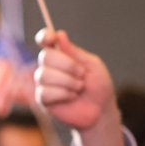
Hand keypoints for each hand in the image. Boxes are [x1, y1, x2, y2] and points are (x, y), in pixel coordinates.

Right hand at [33, 29, 122, 145]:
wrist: (101, 110)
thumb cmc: (98, 86)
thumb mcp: (92, 65)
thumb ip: (75, 52)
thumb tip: (60, 35)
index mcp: (61, 54)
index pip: (45, 40)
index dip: (44, 36)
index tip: (51, 38)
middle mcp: (50, 67)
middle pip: (45, 56)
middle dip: (67, 65)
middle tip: (82, 74)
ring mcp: (45, 83)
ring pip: (44, 75)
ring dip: (67, 81)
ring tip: (79, 87)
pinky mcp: (43, 100)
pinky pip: (45, 92)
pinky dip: (62, 94)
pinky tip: (72, 97)